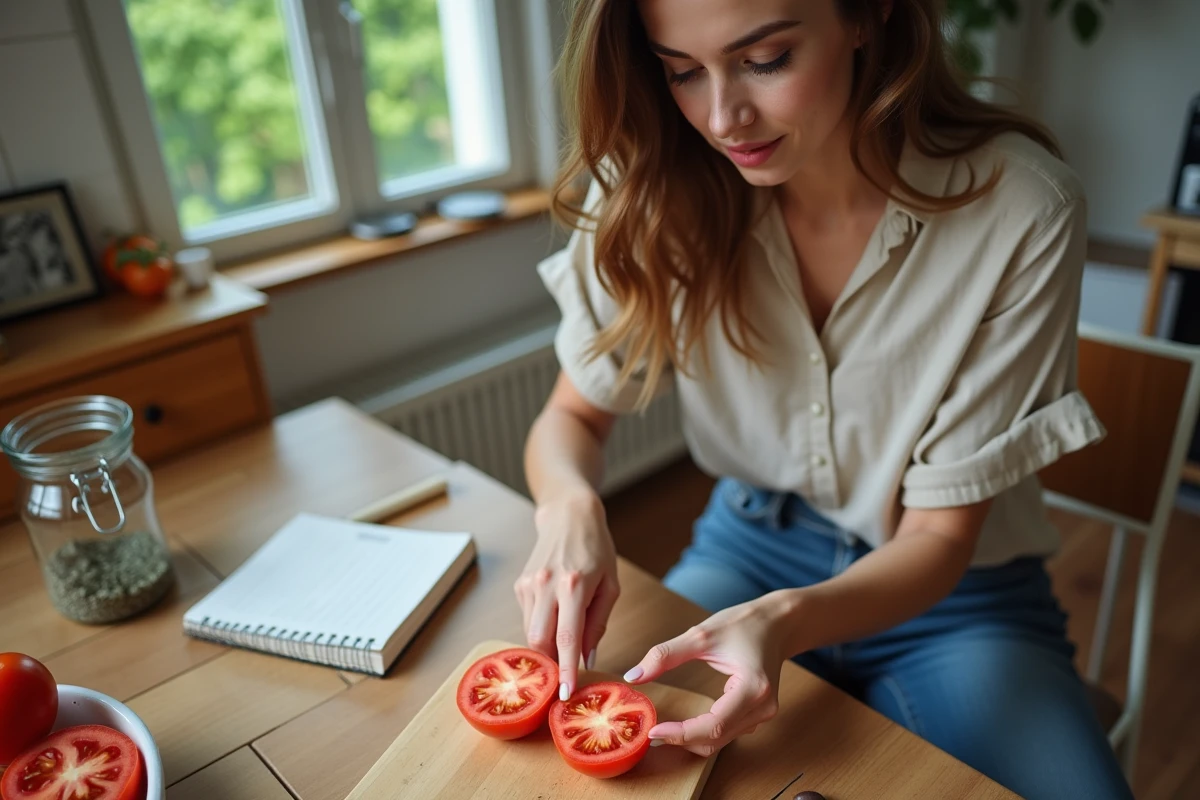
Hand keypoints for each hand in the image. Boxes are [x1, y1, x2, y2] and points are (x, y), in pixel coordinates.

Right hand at [514, 491, 619, 701]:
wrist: (569, 515)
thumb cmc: (597, 549)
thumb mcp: (610, 586)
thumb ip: (598, 623)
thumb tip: (587, 659)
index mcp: (574, 585)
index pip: (567, 637)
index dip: (566, 669)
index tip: (566, 693)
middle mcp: (546, 585)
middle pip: (539, 641)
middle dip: (551, 664)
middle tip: (565, 678)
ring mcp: (529, 585)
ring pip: (530, 633)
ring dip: (546, 648)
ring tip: (563, 649)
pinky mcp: (520, 585)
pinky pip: (528, 619)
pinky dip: (540, 629)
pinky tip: (554, 620)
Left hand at [623, 592, 795, 755]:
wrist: (777, 623)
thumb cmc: (744, 624)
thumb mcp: (701, 634)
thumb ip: (664, 655)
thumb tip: (633, 676)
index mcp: (753, 688)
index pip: (712, 725)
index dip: (681, 733)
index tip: (653, 730)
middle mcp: (763, 708)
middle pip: (716, 738)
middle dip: (682, 739)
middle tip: (650, 732)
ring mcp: (764, 714)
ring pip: (721, 740)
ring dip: (692, 739)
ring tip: (662, 729)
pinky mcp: (758, 713)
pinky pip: (727, 732)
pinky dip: (703, 732)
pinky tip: (684, 725)